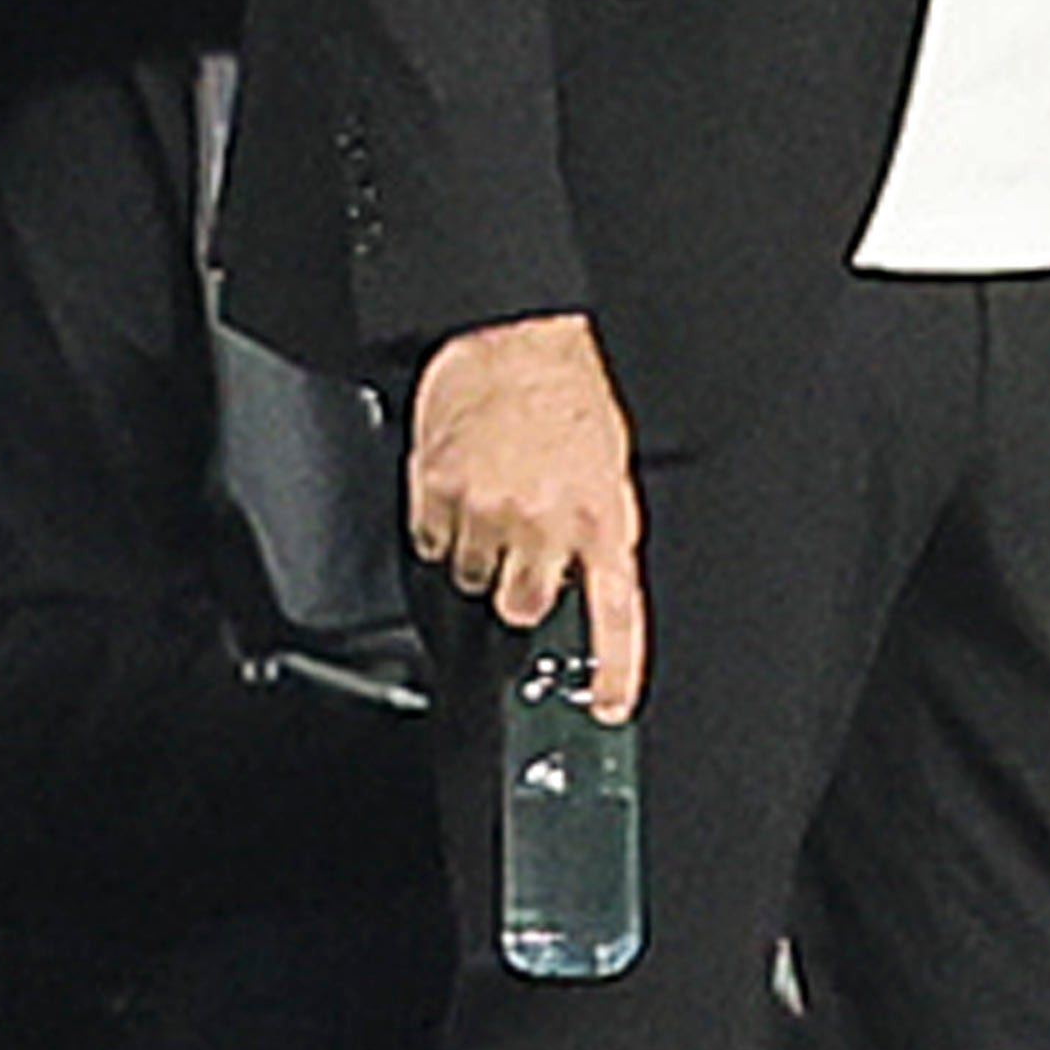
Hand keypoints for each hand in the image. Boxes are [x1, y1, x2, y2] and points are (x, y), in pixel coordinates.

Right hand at [407, 311, 646, 720]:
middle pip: (523, 608)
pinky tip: (464, 491)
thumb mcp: (610, 467)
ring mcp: (487, 513)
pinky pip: (433, 545)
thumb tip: (593, 579)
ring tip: (496, 502)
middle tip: (525, 545)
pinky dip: (444, 528)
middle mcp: (545, 523)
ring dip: (483, 554)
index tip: (609, 708)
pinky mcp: (438, 496)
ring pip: (474, 579)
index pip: (615, 614)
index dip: (615, 670)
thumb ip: (601, 530)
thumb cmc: (568, 395)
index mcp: (600, 517)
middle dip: (524, 587)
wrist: (512, 340)